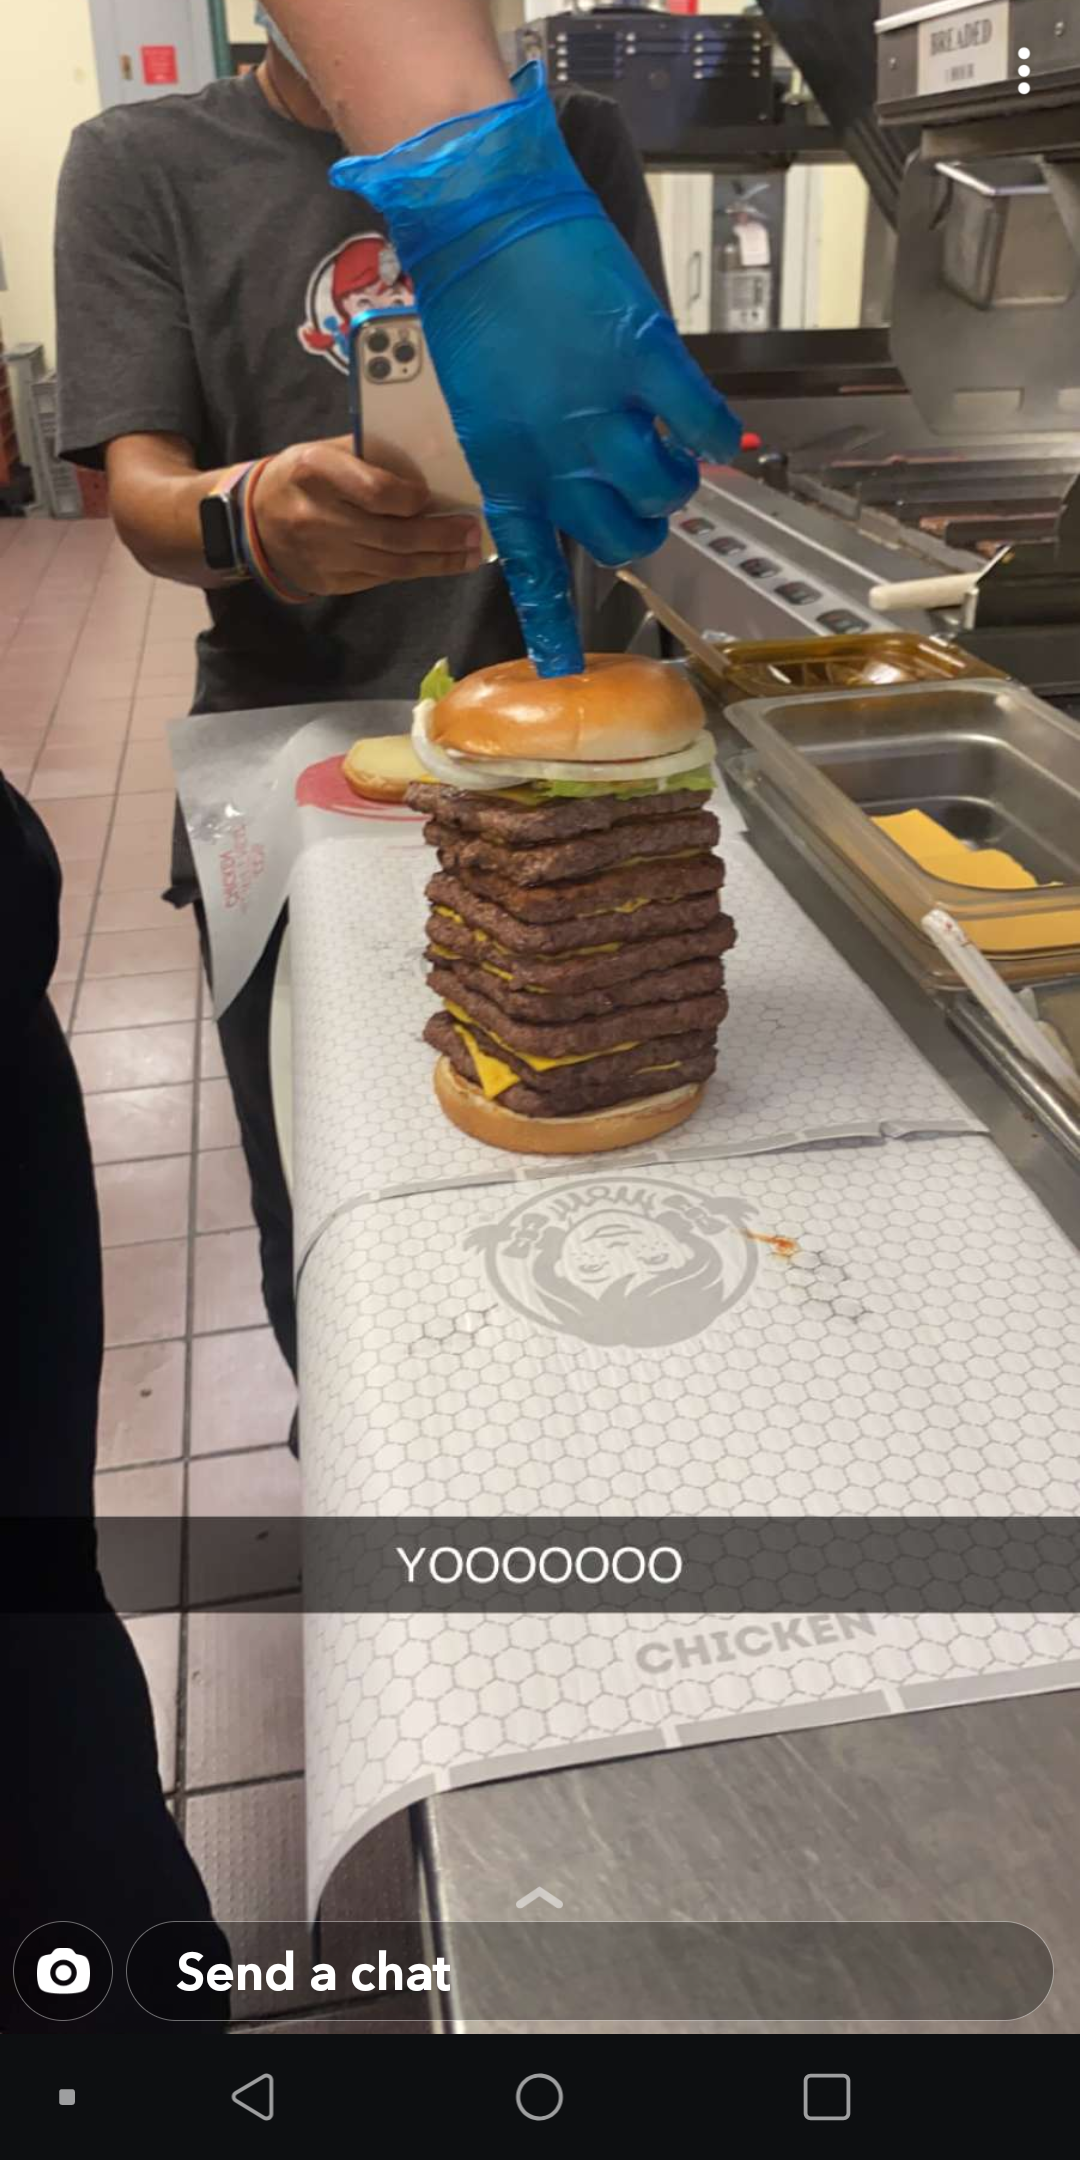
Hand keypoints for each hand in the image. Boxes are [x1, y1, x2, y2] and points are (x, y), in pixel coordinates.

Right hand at [252, 436, 484, 596]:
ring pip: (392, 565)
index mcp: (314, 470)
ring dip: (438, 561)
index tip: (432, 497)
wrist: (252, 522)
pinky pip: (381, 578)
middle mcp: (316, 517)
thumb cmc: (302, 477)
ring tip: (470, 554)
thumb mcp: (326, 451)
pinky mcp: (329, 582)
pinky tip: (440, 563)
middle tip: (473, 532)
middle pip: (392, 535)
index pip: (375, 491)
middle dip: (440, 537)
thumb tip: (430, 474)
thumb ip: (371, 459)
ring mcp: (322, 556)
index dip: (411, 498)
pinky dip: (415, 571)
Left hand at [332, 64, 740, 674]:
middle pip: (616, 538)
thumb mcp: (484, 402)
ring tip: (675, 454)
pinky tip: (718, 433)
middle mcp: (551, 454)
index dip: (553, 626)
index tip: (564, 672)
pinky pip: (698, 423)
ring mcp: (598, 409)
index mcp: (505, 469)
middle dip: (639, 527)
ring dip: (678, 482)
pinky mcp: (640, 357)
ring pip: (662, 491)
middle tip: (646, 497)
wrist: (482, 214)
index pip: (532, 568)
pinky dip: (714, 436)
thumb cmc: (475, 302)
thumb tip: (581, 483)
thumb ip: (528, 452)